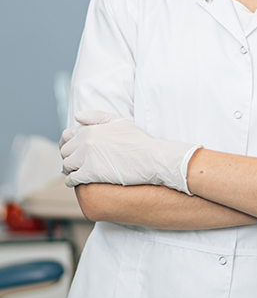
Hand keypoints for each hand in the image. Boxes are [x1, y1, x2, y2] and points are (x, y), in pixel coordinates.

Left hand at [60, 110, 200, 193]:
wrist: (152, 158)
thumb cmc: (139, 140)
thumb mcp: (119, 121)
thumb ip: (96, 116)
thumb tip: (77, 117)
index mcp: (90, 129)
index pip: (67, 135)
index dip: (69, 143)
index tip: (74, 150)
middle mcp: (85, 142)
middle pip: (64, 151)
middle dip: (69, 157)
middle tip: (76, 163)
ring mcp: (87, 158)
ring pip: (66, 165)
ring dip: (70, 170)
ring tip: (77, 172)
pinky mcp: (91, 174)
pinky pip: (72, 179)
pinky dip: (72, 181)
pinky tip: (78, 181)